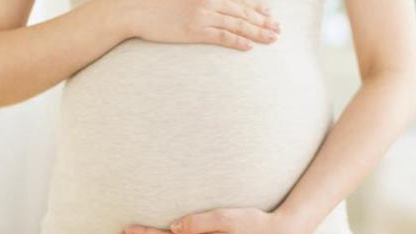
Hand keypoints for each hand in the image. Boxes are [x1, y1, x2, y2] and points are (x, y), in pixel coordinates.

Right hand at [122, 0, 280, 50]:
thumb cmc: (156, 3)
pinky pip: (221, 37)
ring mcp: (202, 16)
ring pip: (237, 25)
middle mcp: (209, 1)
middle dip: (263, 20)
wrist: (136, 9)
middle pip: (243, 12)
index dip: (257, 6)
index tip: (270, 12)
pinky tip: (249, 47)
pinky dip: (237, 41)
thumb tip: (213, 6)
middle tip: (278, 29)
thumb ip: (202, 1)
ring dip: (257, 32)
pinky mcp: (194, 31)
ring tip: (272, 39)